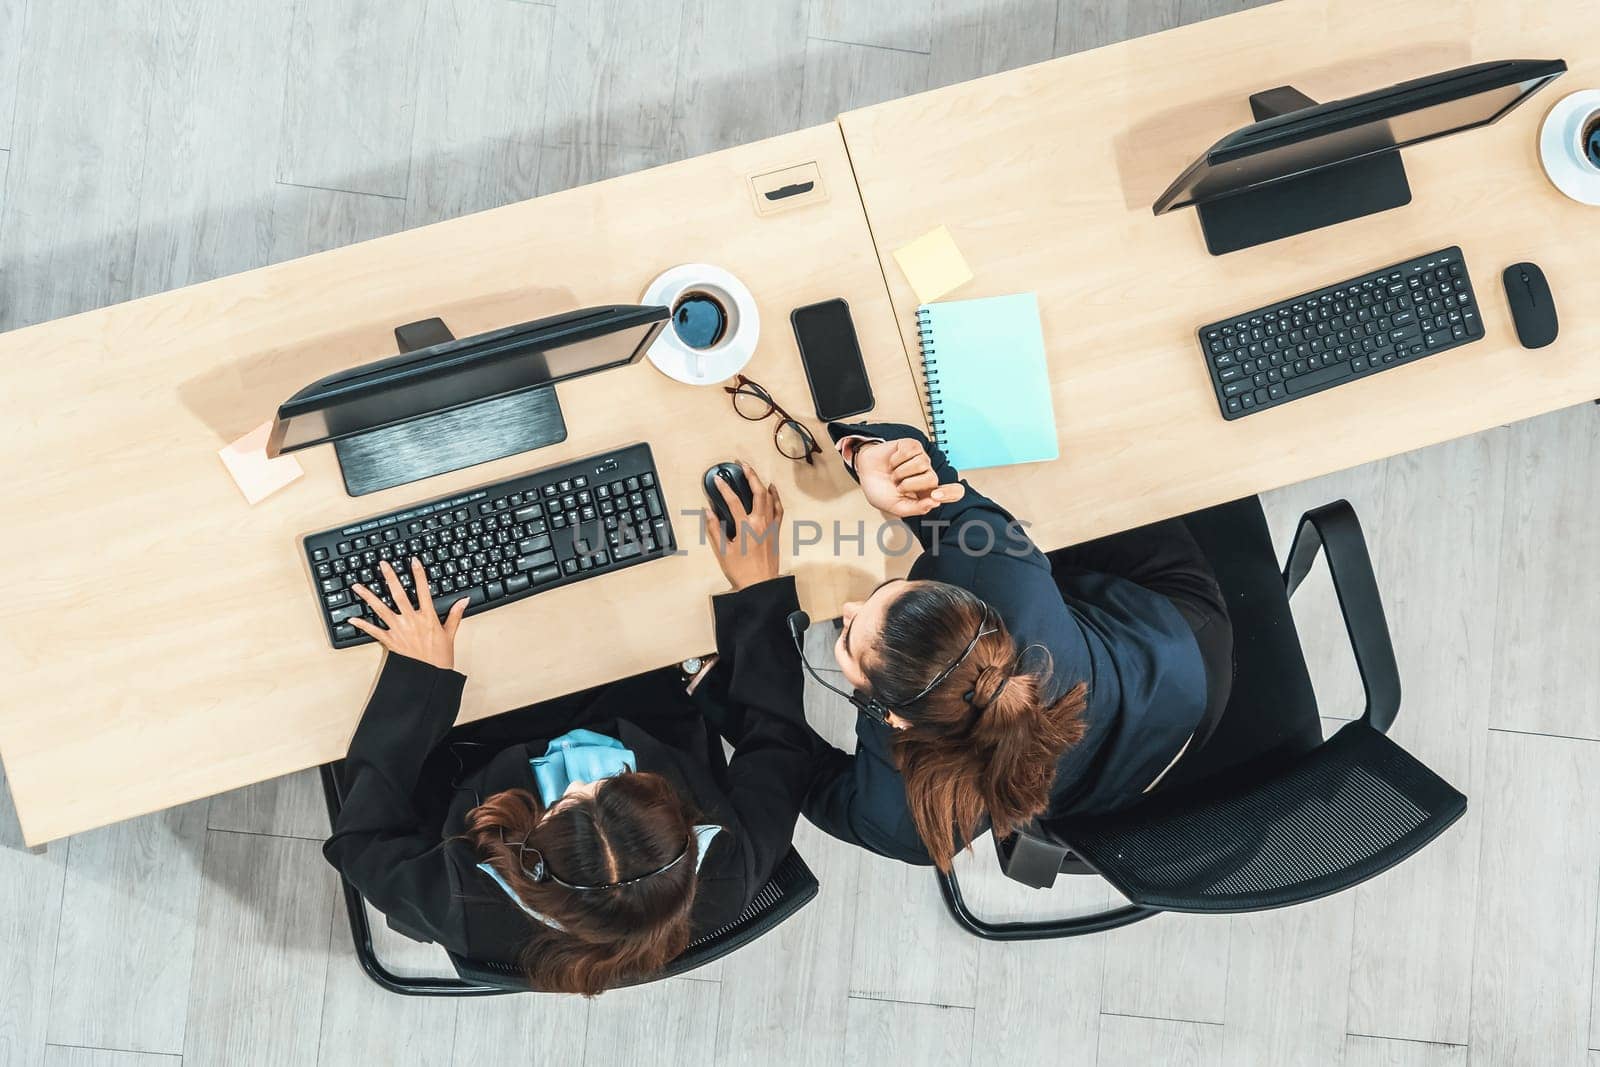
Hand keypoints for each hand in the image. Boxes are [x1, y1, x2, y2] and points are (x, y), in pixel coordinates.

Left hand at [349, 558, 468, 669]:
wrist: (429, 676)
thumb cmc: (440, 657)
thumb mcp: (450, 633)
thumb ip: (455, 615)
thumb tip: (463, 600)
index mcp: (427, 617)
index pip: (423, 590)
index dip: (418, 574)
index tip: (413, 561)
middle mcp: (411, 620)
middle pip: (398, 594)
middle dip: (390, 577)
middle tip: (382, 564)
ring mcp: (399, 630)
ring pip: (381, 609)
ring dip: (368, 596)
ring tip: (357, 586)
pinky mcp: (390, 641)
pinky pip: (373, 631)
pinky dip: (362, 625)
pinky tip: (351, 619)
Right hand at [703, 461, 782, 590]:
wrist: (761, 585)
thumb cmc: (741, 571)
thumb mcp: (723, 551)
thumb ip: (715, 529)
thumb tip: (708, 512)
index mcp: (745, 527)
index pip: (733, 501)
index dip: (724, 488)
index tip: (717, 479)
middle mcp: (760, 523)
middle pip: (758, 492)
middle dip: (749, 475)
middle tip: (741, 465)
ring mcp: (771, 526)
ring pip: (770, 498)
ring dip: (762, 483)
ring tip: (753, 473)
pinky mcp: (776, 530)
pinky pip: (779, 509)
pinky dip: (776, 497)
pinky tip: (772, 489)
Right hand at [855, 438, 964, 517]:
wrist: (864, 473)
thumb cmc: (880, 490)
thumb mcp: (896, 507)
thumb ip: (915, 508)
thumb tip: (934, 503)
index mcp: (927, 492)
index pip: (954, 492)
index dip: (951, 493)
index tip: (935, 497)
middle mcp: (927, 474)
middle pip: (932, 479)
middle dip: (909, 485)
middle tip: (898, 486)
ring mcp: (921, 458)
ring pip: (921, 464)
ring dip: (900, 472)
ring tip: (894, 474)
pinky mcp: (912, 446)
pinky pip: (910, 451)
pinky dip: (896, 459)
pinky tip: (893, 462)